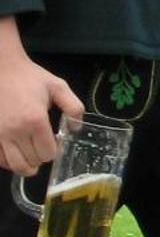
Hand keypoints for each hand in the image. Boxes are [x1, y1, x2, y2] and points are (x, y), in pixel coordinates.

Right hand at [0, 48, 82, 177]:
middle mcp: (15, 131)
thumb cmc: (30, 78)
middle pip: (32, 162)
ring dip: (25, 164)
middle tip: (42, 146)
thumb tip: (75, 128)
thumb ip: (73, 108)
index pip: (48, 153)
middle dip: (41, 157)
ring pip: (14, 166)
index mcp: (35, 120)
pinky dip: (8, 161)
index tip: (54, 140)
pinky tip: (15, 151)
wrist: (2, 70)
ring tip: (31, 155)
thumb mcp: (59, 87)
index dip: (54, 150)